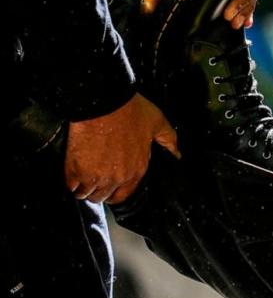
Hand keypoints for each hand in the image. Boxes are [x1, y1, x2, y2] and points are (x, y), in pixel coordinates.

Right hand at [65, 93, 179, 203]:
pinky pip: (70, 184)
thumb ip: (169, 140)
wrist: (103, 100)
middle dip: (97, 192)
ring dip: (82, 189)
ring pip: (85, 193)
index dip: (115, 193)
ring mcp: (96, 175)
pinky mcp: (76, 168)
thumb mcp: (158, 123)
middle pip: (102, 197)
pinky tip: (71, 175)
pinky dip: (70, 181)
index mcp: (137, 169)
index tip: (109, 187)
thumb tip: (177, 154)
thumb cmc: (130, 110)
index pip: (124, 195)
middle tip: (93, 182)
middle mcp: (118, 177)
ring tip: (80, 180)